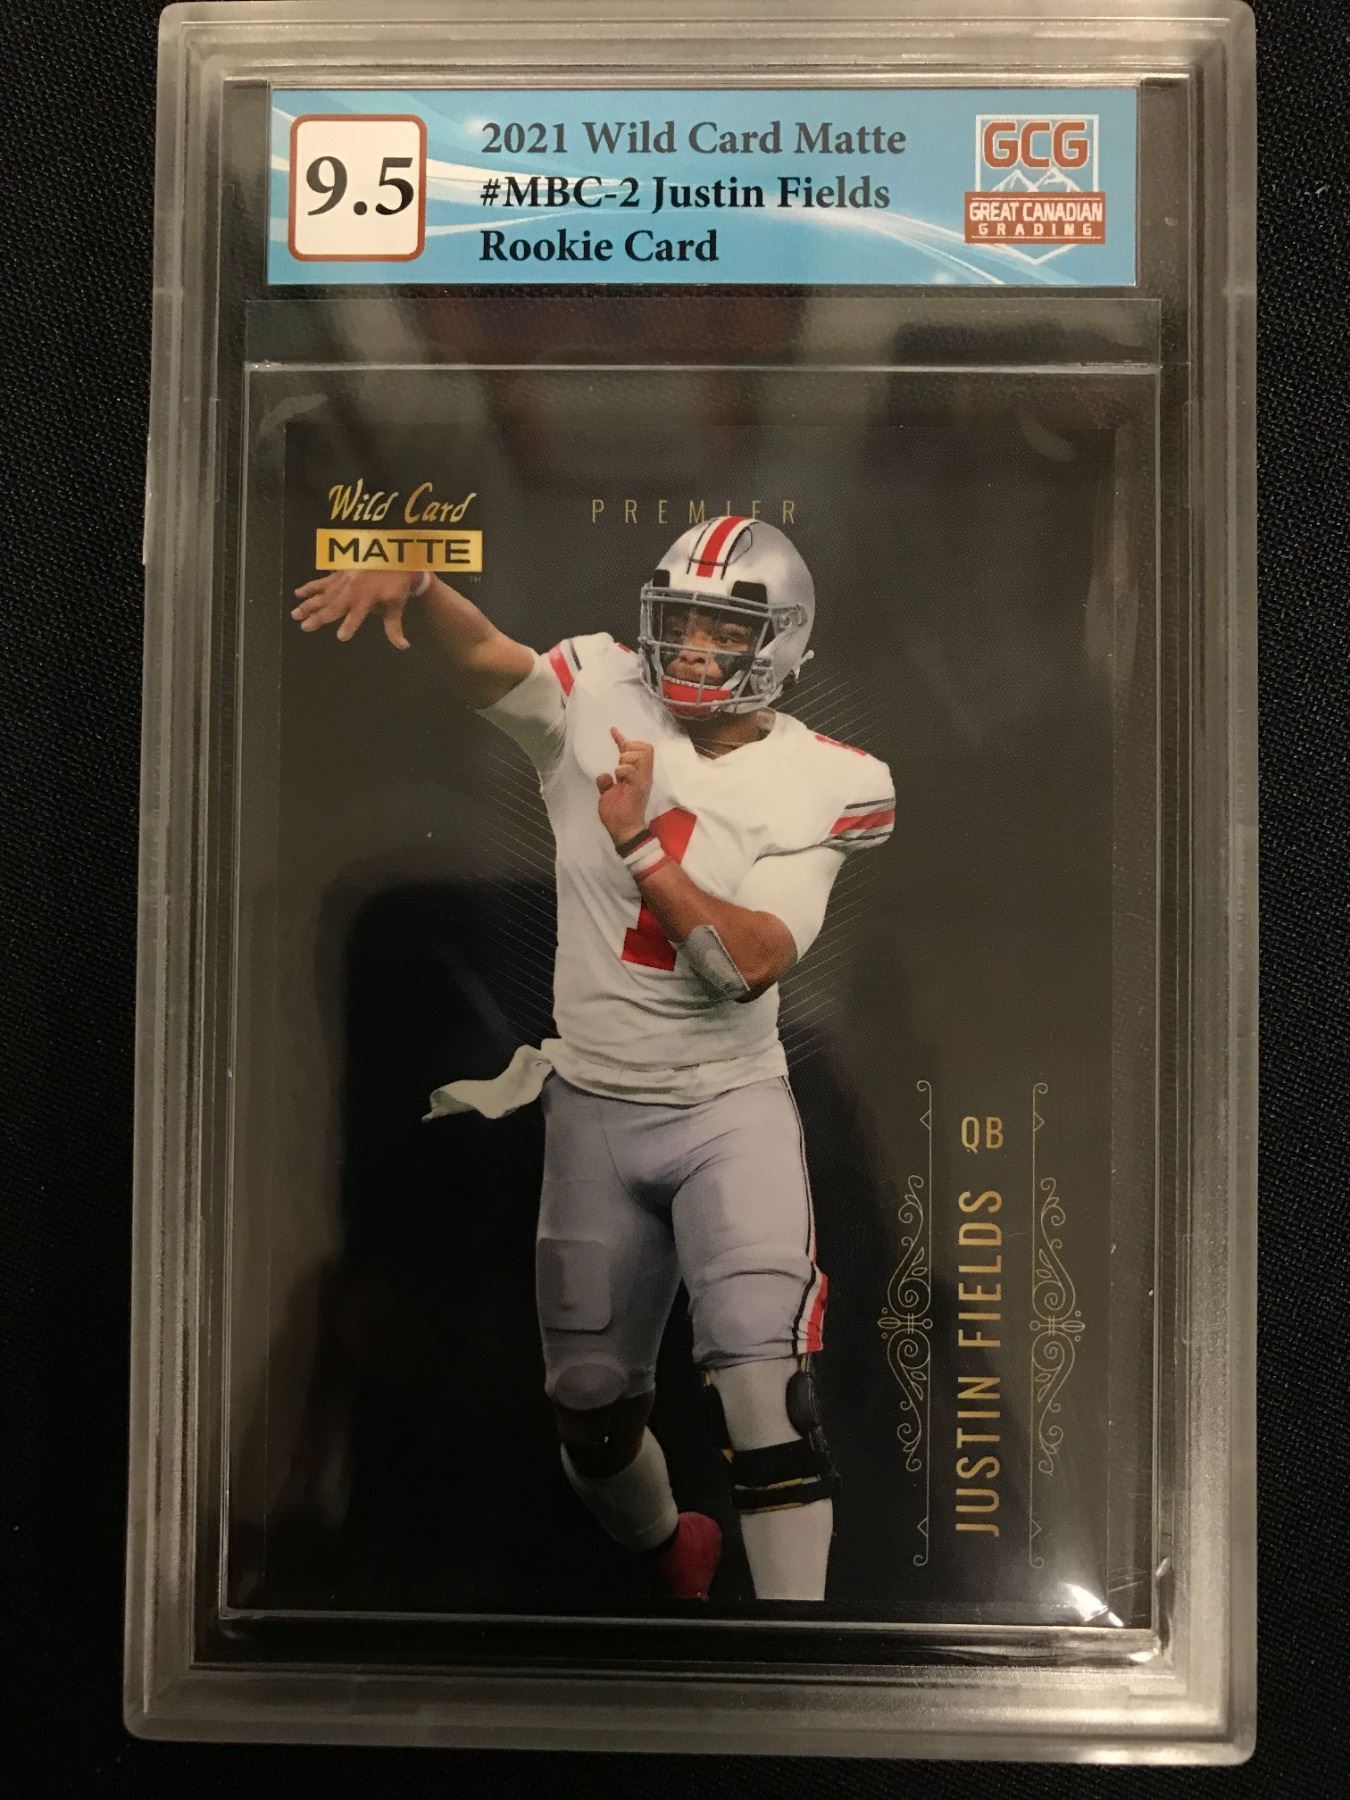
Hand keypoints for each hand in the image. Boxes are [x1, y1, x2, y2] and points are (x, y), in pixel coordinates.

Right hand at [290, 570, 418, 649]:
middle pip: (333, 606)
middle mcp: (352, 590)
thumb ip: (394, 627)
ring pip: (322, 595)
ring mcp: (343, 581)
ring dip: (308, 605)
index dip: (350, 625)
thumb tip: (403, 646)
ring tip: (295, 614)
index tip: (342, 636)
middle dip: (319, 617)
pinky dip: (309, 587)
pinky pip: (321, 581)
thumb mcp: (397, 604)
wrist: (393, 554)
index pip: (357, 616)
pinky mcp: (338, 573)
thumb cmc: (395, 581)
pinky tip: (298, 592)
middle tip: (305, 627)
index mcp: (367, 599)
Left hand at [596, 727, 653, 843]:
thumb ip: (606, 782)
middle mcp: (644, 775)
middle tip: (619, 761)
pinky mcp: (639, 787)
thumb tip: (604, 774)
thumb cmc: (617, 814)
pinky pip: (634, 770)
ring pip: (642, 754)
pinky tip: (619, 779)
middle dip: (630, 748)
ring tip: (620, 773)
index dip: (625, 739)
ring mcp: (643, 780)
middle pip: (646, 748)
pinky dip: (624, 770)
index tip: (613, 731)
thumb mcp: (608, 793)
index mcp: (638, 775)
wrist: (623, 831)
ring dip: (626, 759)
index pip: (638, 751)